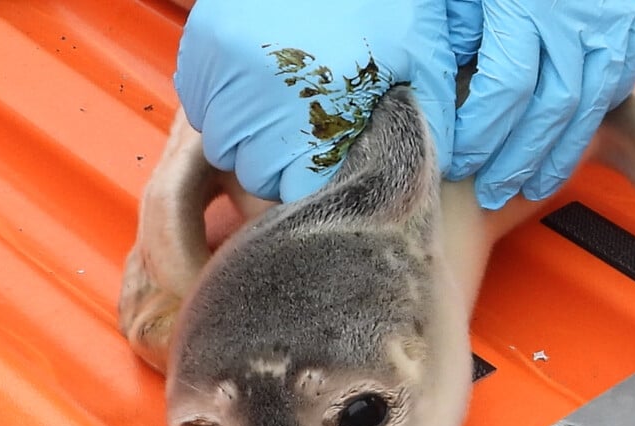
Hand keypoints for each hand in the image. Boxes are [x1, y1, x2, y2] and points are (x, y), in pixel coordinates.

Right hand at [174, 0, 456, 202]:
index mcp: (316, 117)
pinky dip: (222, 105)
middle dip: (282, 163)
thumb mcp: (421, 59)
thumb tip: (436, 176)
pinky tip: (256, 83)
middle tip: (311, 128)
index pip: (298, 196)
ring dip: (249, 136)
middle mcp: (257, 104)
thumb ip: (427, 122)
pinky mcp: (198, 49)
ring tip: (284, 102)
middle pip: (256, 178)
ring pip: (223, 146)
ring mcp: (219, 76)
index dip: (315, 185)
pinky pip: (199, 107)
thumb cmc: (386, 0)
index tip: (328, 165)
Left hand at [447, 0, 634, 208]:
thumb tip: (439, 85)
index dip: (482, 134)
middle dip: (518, 158)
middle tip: (491, 190)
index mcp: (529, 4)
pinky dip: (593, 118)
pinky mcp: (634, 23)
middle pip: (550, 108)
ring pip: (589, 104)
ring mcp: (614, 21)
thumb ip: (455, 28)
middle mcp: (579, 17)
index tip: (459, 160)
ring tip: (531, 186)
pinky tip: (571, 143)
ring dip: (560, 153)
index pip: (506, 90)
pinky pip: (618, 82)